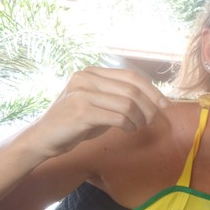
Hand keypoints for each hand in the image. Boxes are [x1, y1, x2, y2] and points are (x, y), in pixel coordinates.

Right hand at [24, 67, 168, 159]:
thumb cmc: (77, 122)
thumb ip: (119, 96)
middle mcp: (85, 78)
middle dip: (149, 107)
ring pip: (127, 104)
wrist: (45, 137)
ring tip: (137, 127)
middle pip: (132, 89)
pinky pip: (118, 117)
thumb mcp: (99, 103)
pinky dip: (129, 125)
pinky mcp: (81, 112)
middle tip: (153, 120)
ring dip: (139, 119)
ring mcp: (82, 94)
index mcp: (91, 72)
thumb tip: (154, 99)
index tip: (165, 105)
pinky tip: (128, 130)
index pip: (131, 76)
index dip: (152, 90)